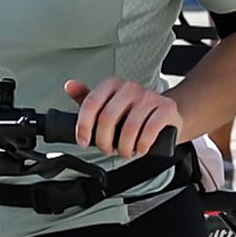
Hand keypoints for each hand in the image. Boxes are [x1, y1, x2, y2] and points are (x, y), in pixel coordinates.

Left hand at [65, 75, 189, 163]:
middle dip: (104, 141)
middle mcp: (130, 87)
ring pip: (129, 127)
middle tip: (107, 150)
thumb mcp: (107, 104)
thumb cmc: (132, 111)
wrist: (165, 112)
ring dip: (124, 147)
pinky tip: (139, 148)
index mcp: (112, 85)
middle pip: (108, 117)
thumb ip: (87, 98)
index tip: (83, 141)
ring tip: (124, 151)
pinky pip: (150, 130)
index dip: (84, 125)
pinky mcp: (166, 108)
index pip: (91, 103)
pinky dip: (142, 145)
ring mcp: (149, 96)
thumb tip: (69, 86)